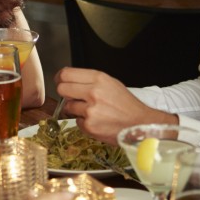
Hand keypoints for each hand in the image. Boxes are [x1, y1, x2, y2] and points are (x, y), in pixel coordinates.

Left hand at [54, 67, 173, 144]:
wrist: (140, 124)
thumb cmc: (127, 105)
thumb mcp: (112, 84)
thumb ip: (91, 81)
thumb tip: (70, 81)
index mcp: (99, 79)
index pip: (67, 74)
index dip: (60, 78)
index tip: (59, 81)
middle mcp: (93, 92)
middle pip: (62, 89)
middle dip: (65, 94)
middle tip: (72, 97)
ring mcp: (90, 110)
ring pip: (68, 106)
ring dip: (76, 109)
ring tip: (92, 112)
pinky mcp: (89, 125)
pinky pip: (77, 121)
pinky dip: (84, 122)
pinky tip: (97, 121)